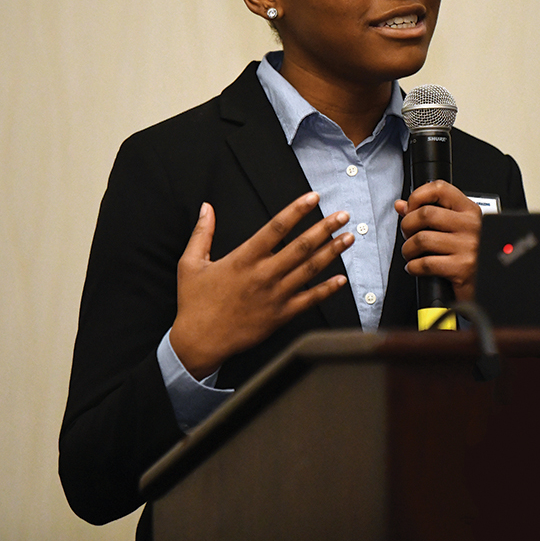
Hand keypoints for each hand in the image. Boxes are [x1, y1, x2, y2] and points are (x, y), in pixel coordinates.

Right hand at [171, 192, 352, 378]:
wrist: (199, 342)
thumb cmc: (195, 303)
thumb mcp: (190, 264)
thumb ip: (202, 233)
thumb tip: (206, 207)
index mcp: (243, 258)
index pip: (276, 228)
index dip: (297, 210)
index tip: (314, 197)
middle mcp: (263, 274)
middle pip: (301, 246)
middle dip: (325, 228)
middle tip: (343, 215)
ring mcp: (274, 296)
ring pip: (309, 270)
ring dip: (332, 252)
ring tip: (349, 237)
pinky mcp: (280, 315)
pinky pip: (309, 300)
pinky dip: (327, 289)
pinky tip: (342, 279)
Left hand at [394, 180, 482, 302]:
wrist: (485, 284)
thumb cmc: (468, 255)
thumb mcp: (454, 228)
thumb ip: (428, 213)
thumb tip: (402, 206)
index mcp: (469, 211)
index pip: (440, 189)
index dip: (418, 196)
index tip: (410, 208)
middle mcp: (471, 225)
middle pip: (426, 213)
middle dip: (407, 225)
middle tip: (408, 235)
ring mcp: (468, 246)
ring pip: (422, 238)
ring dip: (408, 249)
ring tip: (411, 254)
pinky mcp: (463, 268)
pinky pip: (426, 263)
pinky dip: (414, 267)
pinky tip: (416, 267)